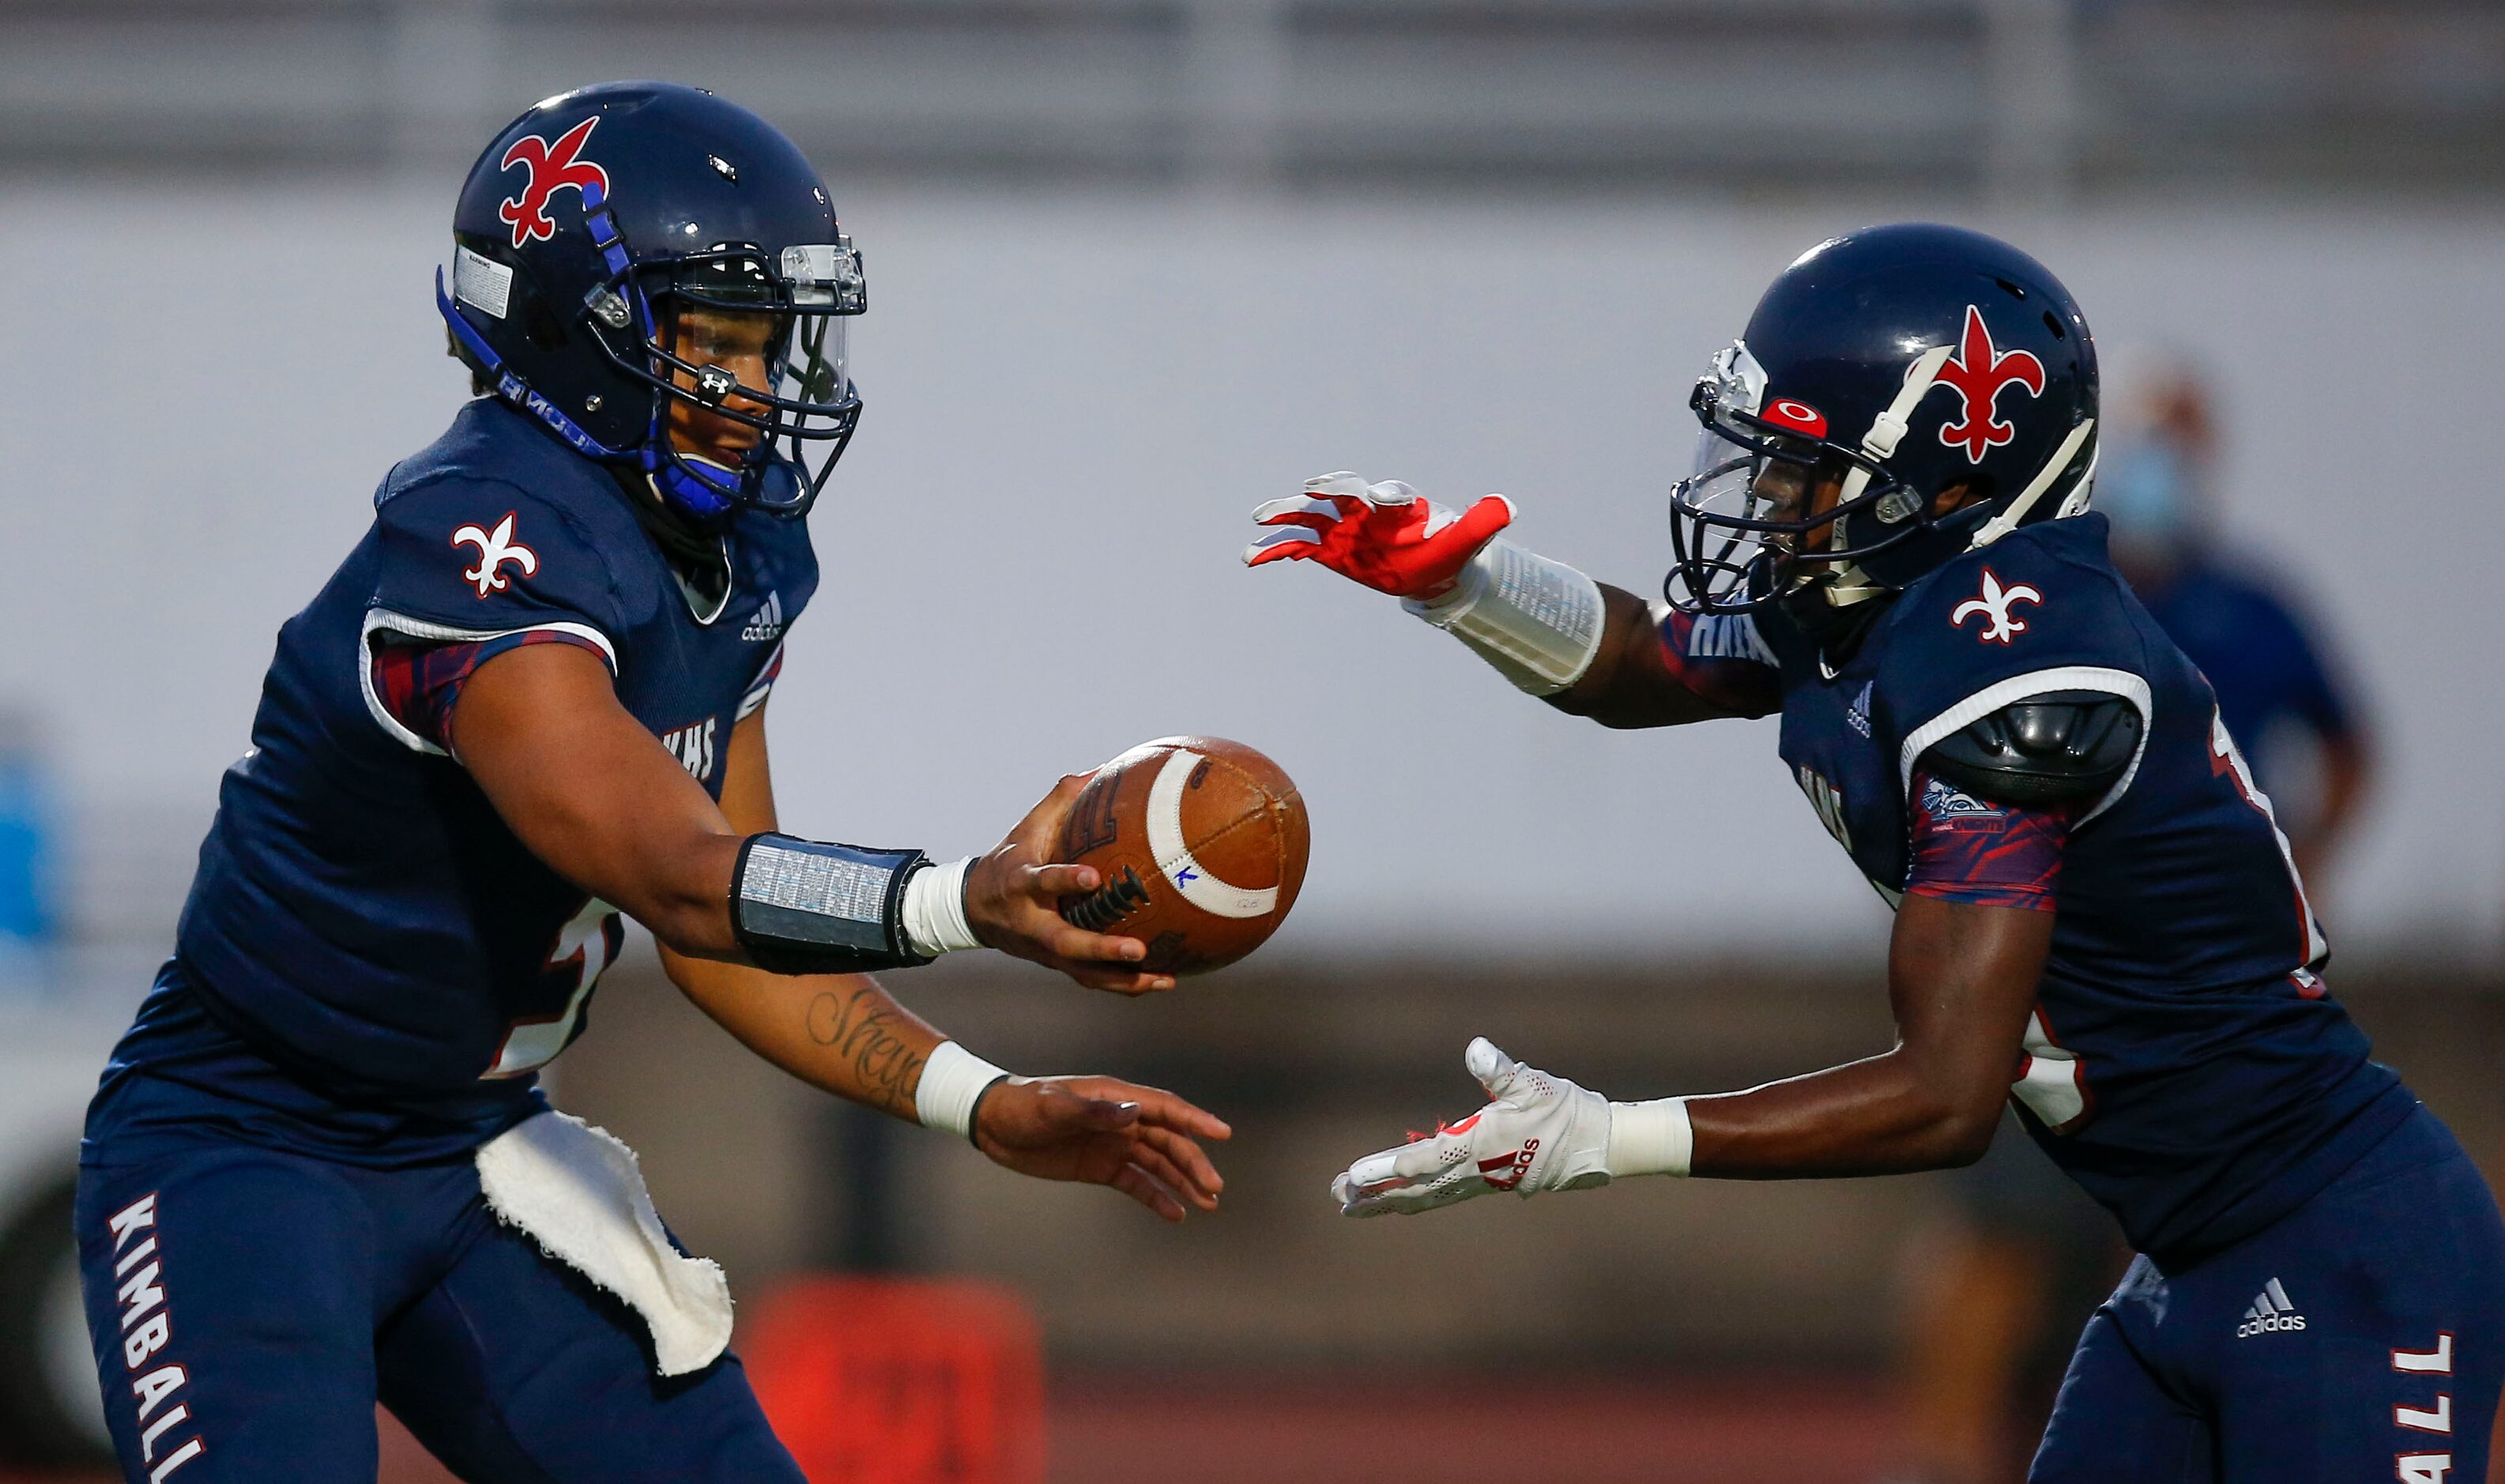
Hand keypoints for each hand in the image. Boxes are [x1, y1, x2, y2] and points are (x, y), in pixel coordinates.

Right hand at [965, 774, 1174, 993]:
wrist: (974, 909)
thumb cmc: (1010, 859)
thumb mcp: (1027, 829)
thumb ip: (1061, 800)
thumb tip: (1100, 769)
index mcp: (1022, 884)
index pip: (1041, 882)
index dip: (1063, 880)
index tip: (1092, 877)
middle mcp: (1032, 923)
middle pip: (1064, 943)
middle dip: (1101, 950)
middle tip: (1138, 949)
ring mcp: (1044, 951)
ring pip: (1082, 972)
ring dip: (1122, 979)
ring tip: (1164, 978)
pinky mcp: (1057, 965)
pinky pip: (1093, 979)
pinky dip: (1126, 984)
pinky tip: (1165, 980)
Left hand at [974, 1075, 1231, 1222]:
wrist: (993, 1124)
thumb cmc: (1023, 1107)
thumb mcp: (1054, 1107)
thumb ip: (1093, 1111)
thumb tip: (1134, 1112)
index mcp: (1116, 1097)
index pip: (1165, 1109)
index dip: (1195, 1120)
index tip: (1223, 1133)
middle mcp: (1122, 1119)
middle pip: (1169, 1141)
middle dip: (1194, 1163)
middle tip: (1215, 1188)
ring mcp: (1114, 1143)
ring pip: (1159, 1164)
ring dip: (1182, 1182)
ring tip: (1208, 1204)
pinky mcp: (1102, 1166)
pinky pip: (1136, 1183)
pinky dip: (1156, 1196)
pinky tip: (1175, 1213)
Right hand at [1243, 471, 1513, 599]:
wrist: (1428, 567)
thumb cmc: (1446, 549)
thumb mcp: (1469, 538)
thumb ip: (1484, 520)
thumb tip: (1506, 506)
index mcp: (1395, 505)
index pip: (1383, 493)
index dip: (1375, 494)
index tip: (1368, 498)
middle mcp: (1363, 511)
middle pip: (1338, 495)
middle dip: (1323, 491)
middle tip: (1307, 490)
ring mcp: (1342, 529)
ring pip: (1309, 516)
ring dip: (1285, 515)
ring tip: (1259, 521)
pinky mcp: (1328, 549)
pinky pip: (1297, 546)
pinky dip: (1275, 550)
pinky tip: (1253, 558)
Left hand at [1331, 1037, 1612, 1217]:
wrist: (1597, 1145)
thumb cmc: (1562, 1109)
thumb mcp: (1532, 1084)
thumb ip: (1500, 1070)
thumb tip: (1475, 1049)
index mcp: (1482, 1145)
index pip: (1426, 1159)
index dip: (1390, 1167)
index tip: (1357, 1176)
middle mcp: (1476, 1170)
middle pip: (1416, 1187)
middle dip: (1376, 1193)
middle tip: (1336, 1196)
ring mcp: (1480, 1182)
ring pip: (1425, 1197)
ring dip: (1387, 1202)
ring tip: (1350, 1207)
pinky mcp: (1486, 1184)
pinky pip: (1440, 1197)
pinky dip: (1413, 1199)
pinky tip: (1393, 1202)